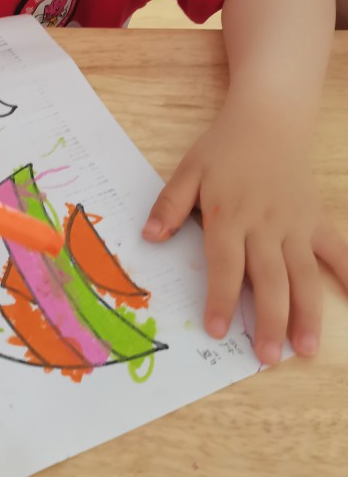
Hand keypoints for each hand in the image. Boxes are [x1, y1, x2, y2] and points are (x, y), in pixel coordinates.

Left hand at [142, 109, 347, 364]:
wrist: (269, 119)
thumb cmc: (224, 148)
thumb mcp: (188, 170)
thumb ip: (170, 205)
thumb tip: (148, 237)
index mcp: (229, 215)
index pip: (224, 266)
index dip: (219, 299)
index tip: (216, 331)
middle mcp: (265, 224)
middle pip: (268, 280)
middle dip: (269, 321)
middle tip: (268, 358)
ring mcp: (296, 223)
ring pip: (304, 274)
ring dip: (307, 313)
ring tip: (306, 348)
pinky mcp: (318, 218)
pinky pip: (338, 250)